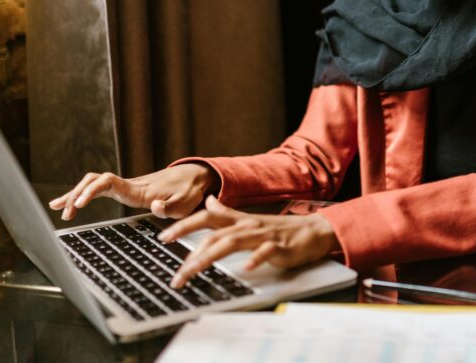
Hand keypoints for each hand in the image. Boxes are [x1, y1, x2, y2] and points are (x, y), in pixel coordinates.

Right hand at [48, 163, 217, 220]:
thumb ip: (169, 207)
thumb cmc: (189, 191)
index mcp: (139, 189)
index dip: (92, 191)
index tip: (79, 205)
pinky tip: (70, 205)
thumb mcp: (185, 203)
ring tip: (56, 208)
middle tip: (65, 213)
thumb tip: (154, 205)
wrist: (195, 176)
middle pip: (94, 181)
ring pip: (93, 183)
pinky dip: (83, 195)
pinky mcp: (126, 189)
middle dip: (76, 194)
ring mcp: (126, 186)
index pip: (109, 183)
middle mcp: (129, 184)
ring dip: (75, 194)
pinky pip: (99, 189)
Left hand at [157, 196, 341, 288]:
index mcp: (238, 220)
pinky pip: (265, 252)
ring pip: (232, 243)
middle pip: (214, 235)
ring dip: (210, 258)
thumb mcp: (249, 219)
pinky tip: (246, 268)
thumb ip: (226, 212)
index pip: (206, 218)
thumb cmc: (278, 229)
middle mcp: (247, 226)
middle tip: (177, 274)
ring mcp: (262, 236)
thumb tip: (209, 201)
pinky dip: (255, 259)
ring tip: (194, 271)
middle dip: (191, 253)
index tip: (164, 237)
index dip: (184, 225)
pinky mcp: (279, 247)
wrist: (312, 231)